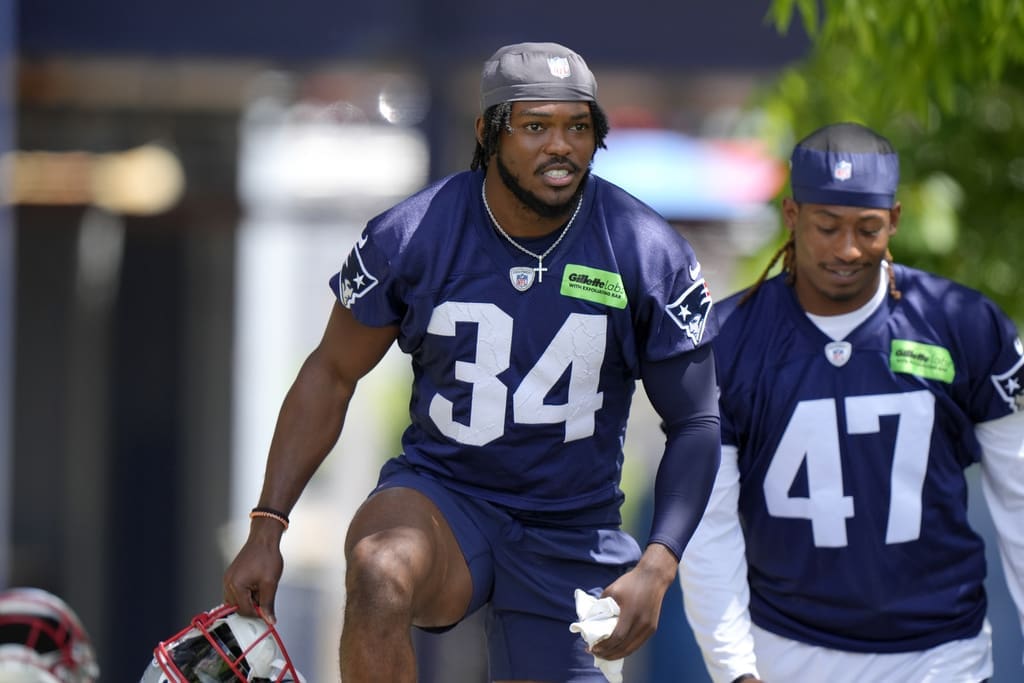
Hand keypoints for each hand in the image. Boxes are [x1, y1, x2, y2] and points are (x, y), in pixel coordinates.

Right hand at [222, 522, 284, 621]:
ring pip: (236, 600)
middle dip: (252, 606)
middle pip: (238, 607)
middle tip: (265, 598)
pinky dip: (246, 592)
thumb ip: (268, 603)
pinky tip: (257, 584)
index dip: (257, 614)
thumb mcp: (270, 583)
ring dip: (249, 599)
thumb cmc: (266, 556)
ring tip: (261, 588)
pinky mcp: (231, 575)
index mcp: (236, 586)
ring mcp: (228, 578)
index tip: (267, 613)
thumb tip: (269, 619)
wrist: (264, 539)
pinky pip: (236, 591)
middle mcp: (228, 583)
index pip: (244, 611)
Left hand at [589, 544, 677, 660]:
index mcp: (631, 614)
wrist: (653, 578)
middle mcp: (642, 624)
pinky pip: (638, 644)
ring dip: (617, 655)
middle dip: (608, 654)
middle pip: (624, 648)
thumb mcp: (611, 591)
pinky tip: (617, 649)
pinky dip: (626, 649)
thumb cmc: (630, 582)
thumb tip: (590, 621)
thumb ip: (601, 607)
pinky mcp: (652, 628)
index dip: (604, 647)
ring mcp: (649, 628)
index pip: (617, 638)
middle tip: (596, 654)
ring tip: (604, 654)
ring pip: (632, 649)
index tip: (592, 648)